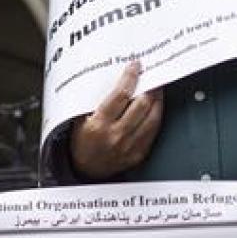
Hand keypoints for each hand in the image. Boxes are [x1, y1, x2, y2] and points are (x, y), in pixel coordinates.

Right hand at [70, 61, 163, 178]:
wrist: (86, 171)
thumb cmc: (81, 143)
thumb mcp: (79, 120)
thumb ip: (92, 101)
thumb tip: (110, 78)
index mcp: (99, 125)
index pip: (120, 95)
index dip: (130, 77)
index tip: (135, 67)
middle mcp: (116, 136)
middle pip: (141, 105)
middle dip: (148, 86)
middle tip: (151, 75)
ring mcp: (129, 146)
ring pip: (153, 117)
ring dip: (157, 100)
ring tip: (157, 89)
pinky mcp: (139, 154)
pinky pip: (154, 131)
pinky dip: (157, 115)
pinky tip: (156, 107)